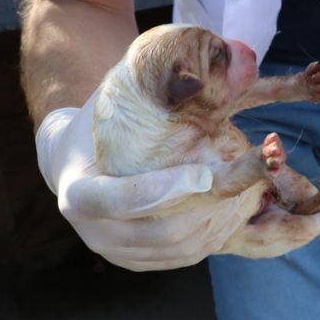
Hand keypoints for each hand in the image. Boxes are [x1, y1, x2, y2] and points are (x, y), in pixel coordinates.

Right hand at [35, 92, 263, 270]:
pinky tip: (234, 207)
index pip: (117, 200)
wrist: (73, 159)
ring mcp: (116, 252)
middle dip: (208, 206)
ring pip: (178, 247)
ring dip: (218, 221)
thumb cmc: (100, 121)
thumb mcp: (114, 99)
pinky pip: (184, 256)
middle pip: (159, 230)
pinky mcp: (138, 261)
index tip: (205, 173)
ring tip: (246, 192)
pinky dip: (214, 234)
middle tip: (244, 180)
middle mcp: (93, 232)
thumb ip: (156, 86)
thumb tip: (226, 58)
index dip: (161, 190)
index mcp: (77, 193)